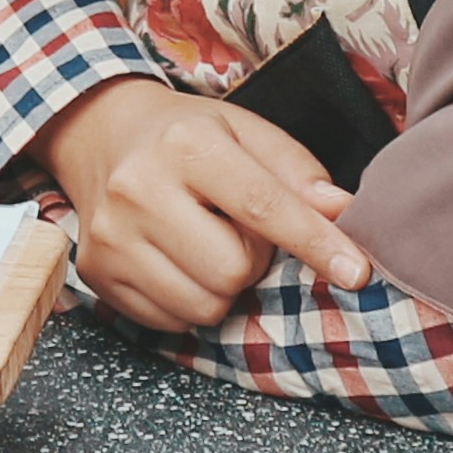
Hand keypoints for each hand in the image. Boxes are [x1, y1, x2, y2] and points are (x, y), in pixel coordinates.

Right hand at [37, 78, 363, 329]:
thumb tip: (343, 213)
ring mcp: (110, 236)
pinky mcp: (96, 272)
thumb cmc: (187, 136)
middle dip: (252, 261)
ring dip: (222, 287)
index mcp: (186, 144)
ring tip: (206, 245)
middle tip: (236, 231)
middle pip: (232, 270)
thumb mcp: (246, 131)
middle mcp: (139, 189)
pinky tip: (177, 262)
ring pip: (203, 305)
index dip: (314, 242)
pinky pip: (171, 321)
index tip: (356, 271)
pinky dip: (188, 301)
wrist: (101, 134)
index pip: (262, 205)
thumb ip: (298, 173)